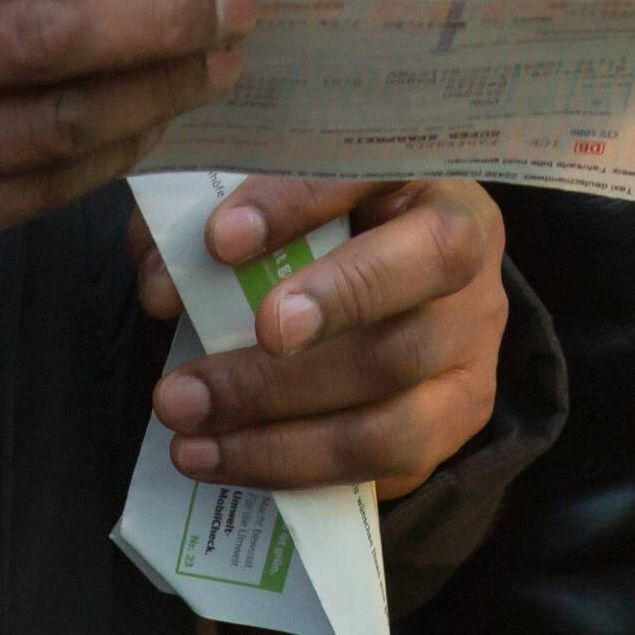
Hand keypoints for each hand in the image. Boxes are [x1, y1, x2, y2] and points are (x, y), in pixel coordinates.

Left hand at [134, 172, 508, 502]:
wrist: (392, 271)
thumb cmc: (314, 218)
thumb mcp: (266, 193)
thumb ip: (205, 215)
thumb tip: (160, 281)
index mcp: (420, 166)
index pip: (370, 175)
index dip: (297, 205)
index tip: (218, 242)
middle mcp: (468, 247)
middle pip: (398, 315)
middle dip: (280, 369)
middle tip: (183, 389)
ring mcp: (474, 338)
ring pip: (396, 405)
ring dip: (281, 437)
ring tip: (191, 437)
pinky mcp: (464, 410)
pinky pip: (395, 459)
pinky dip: (306, 468)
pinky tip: (232, 461)